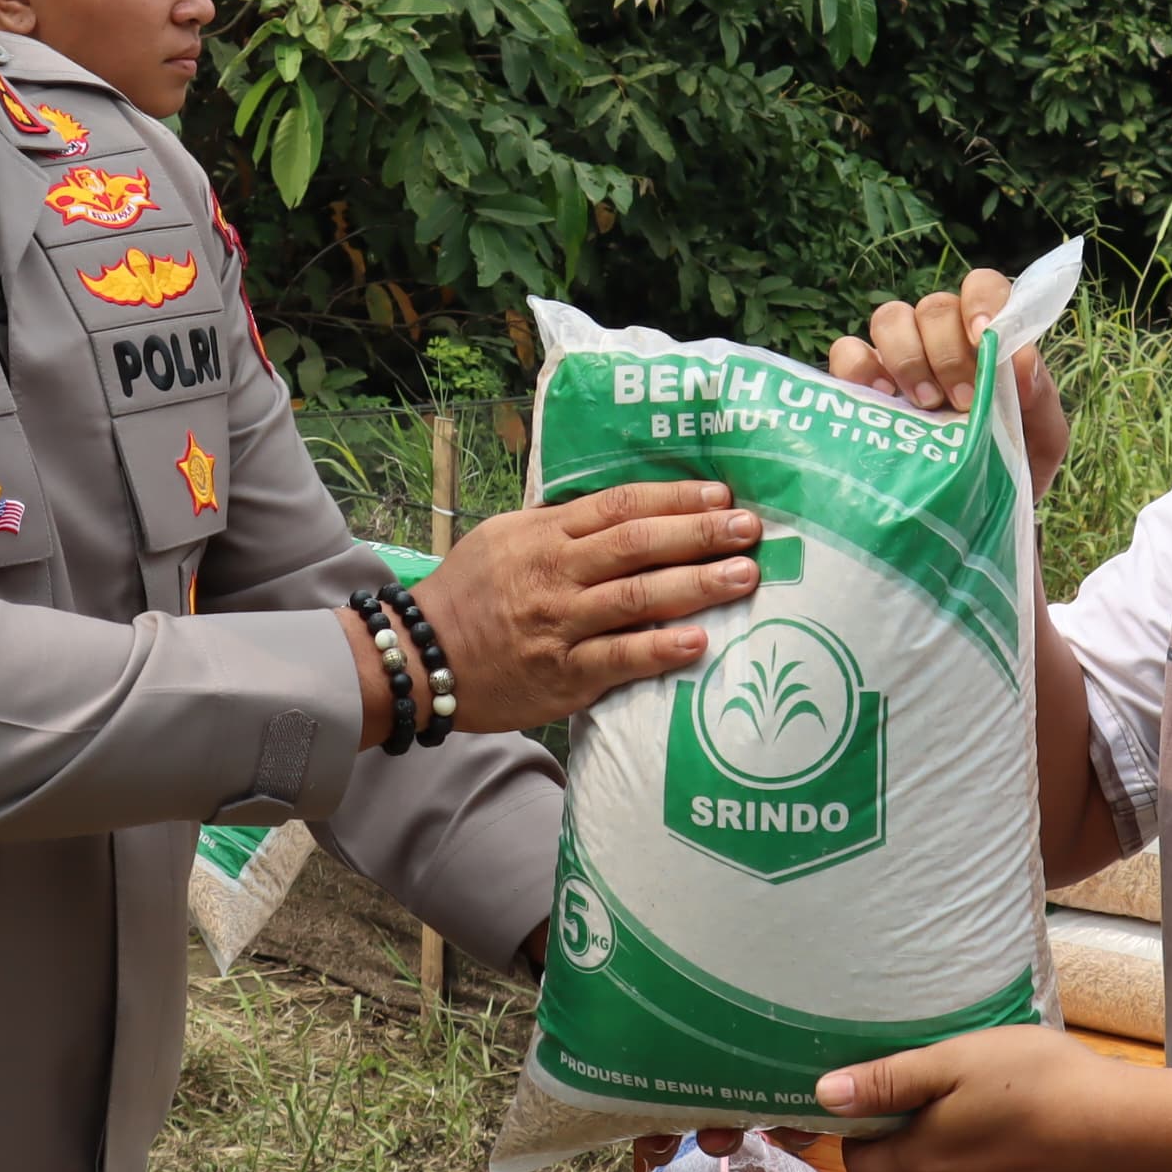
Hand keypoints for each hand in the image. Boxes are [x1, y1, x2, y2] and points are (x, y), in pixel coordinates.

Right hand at [401, 480, 762, 736]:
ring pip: (636, 599)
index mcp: (544, 535)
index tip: (721, 496)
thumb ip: (562, 524)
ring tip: (744, 576)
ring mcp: (559, 626)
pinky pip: (618, 660)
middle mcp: (555, 574)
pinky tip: (699, 641)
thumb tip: (627, 506)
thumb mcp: (506, 537)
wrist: (420, 657)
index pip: (620, 506)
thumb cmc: (470, 594)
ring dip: (695, 585)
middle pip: (637, 545)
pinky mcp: (562, 676)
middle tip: (751, 529)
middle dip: (699, 534)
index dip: (674, 498)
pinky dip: (659, 649)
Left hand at [825, 1026, 1142, 1171]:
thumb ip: (889, 1081)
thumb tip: (824, 1097)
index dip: (857, 1142)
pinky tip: (1007, 1145)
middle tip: (908, 1126)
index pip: (862, 1171)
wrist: (1120, 1126)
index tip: (874, 1110)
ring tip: (954, 1138)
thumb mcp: (954, 1062)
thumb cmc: (1033, 1081)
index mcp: (924, 1160)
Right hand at [828, 271, 1068, 499]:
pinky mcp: (860, 384)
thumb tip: (1020, 357)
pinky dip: (859, 368)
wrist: (974, 515)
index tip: (984, 340)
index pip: (982, 287)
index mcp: (987, 337)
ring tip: (923, 406)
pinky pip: (846, 352)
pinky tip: (882, 400)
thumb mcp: (1043, 438)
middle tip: (961, 403)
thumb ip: (1041, 395)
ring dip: (907, 357)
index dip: (982, 301)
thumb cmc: (1012, 464)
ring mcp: (898, 357)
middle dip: (949, 352)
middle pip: (935, 307)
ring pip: (890, 317)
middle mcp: (941, 337)